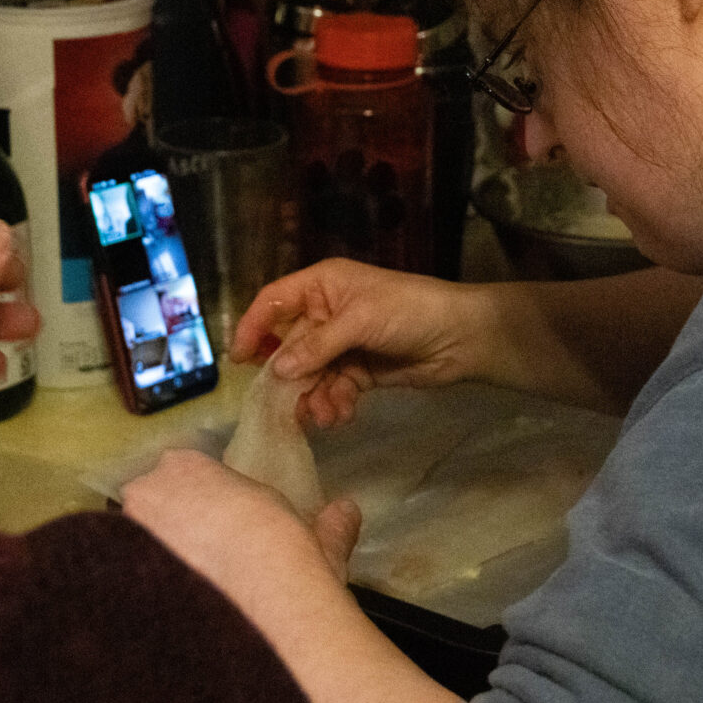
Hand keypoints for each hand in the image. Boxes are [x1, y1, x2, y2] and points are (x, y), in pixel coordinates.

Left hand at [121, 449, 362, 587]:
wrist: (261, 605)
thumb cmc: (287, 556)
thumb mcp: (319, 537)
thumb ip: (332, 523)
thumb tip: (349, 512)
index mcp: (185, 466)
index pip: (180, 474)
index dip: (200, 503)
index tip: (217, 528)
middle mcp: (146, 493)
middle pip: (150, 507)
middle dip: (171, 531)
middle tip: (203, 564)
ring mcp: (126, 536)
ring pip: (134, 546)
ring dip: (156, 563)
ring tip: (190, 594)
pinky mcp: (117, 577)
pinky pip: (129, 582)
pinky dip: (147, 595)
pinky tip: (176, 612)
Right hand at [229, 258, 481, 427]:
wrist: (462, 337)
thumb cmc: (410, 311)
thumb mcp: (360, 321)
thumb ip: (317, 345)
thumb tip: (277, 371)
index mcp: (322, 286)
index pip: (274, 302)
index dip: (254, 327)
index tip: (239, 359)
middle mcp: (327, 313)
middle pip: (290, 346)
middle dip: (289, 377)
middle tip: (285, 405)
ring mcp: (343, 344)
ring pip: (311, 374)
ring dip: (314, 397)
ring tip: (325, 416)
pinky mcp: (360, 371)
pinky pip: (334, 389)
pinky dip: (334, 403)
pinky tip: (343, 414)